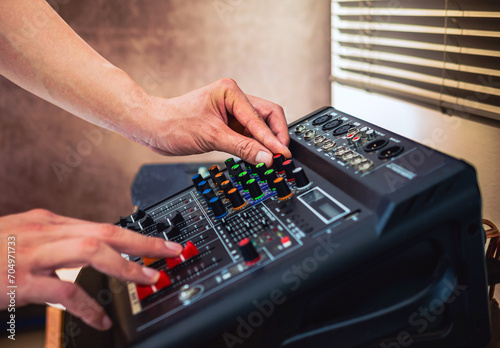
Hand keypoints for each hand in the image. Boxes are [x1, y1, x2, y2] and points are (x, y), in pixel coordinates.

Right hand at [0, 209, 182, 330]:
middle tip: (171, 251)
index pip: (102, 225)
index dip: (135, 235)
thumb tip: (91, 249)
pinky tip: (102, 319)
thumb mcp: (24, 235)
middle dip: (144, 242)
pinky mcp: (20, 280)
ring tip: (149, 279)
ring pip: (92, 253)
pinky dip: (88, 306)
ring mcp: (33, 254)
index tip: (159, 243)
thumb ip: (57, 241)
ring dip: (126, 266)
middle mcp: (45, 231)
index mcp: (49, 222)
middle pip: (106, 232)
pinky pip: (64, 292)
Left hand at [139, 78, 290, 166]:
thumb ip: (242, 148)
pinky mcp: (227, 125)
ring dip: (265, 143)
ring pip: (259, 127)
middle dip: (275, 137)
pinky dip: (254, 147)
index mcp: (231, 92)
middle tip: (281, 156)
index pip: (261, 117)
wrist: (153, 128)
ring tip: (271, 160)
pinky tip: (258, 157)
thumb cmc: (174, 123)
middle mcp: (234, 99)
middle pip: (267, 117)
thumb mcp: (212, 137)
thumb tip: (266, 158)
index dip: (273, 139)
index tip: (282, 155)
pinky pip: (248, 136)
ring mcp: (231, 112)